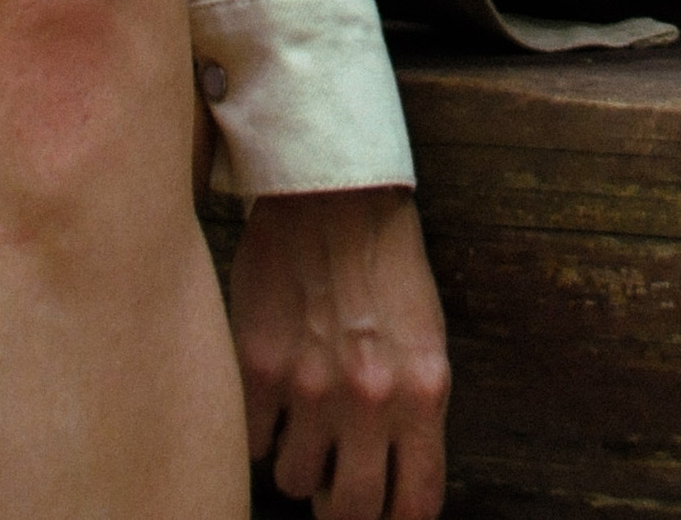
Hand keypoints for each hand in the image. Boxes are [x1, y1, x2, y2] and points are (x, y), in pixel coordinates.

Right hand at [230, 182, 449, 517]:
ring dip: (299, 460)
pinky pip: (255, 441)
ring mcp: (311, 387)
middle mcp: (370, 399)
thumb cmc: (386, 263)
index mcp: (422, 392)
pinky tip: (276, 390)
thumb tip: (390, 478)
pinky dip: (263, 428)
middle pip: (349, 512)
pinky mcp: (261, 369)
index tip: (385, 513)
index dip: (397, 518)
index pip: (414, 503)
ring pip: (294, 481)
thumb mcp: (425, 336)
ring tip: (305, 418)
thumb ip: (411, 411)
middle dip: (343, 506)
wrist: (335, 194)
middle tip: (336, 484)